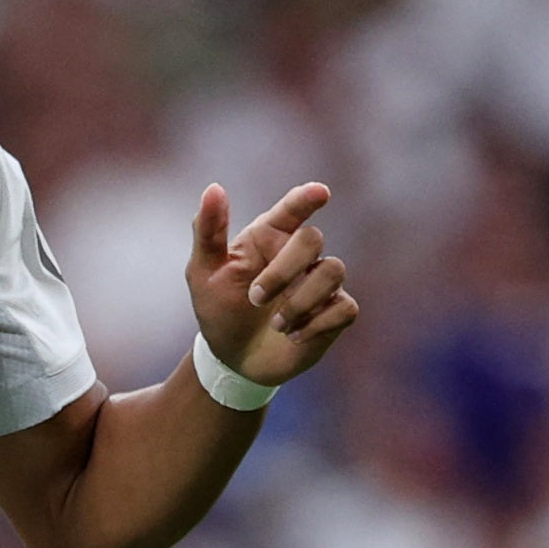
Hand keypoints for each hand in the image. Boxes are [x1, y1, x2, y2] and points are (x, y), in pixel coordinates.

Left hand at [187, 183, 359, 385]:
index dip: (306, 198)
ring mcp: (319, 284)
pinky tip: (294, 336)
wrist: (232, 360)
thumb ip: (208, 231)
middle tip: (254, 298)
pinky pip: (345, 308)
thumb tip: (214, 188)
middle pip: (313, 239)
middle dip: (283, 270)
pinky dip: (317, 324)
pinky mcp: (334, 313)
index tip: (320, 193)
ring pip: (333, 271)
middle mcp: (298, 256)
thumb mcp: (204, 272)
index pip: (293, 208)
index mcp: (269, 238)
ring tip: (276, 325)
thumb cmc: (219, 309)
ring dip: (300, 301)